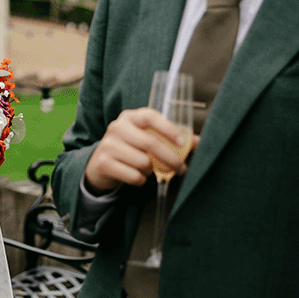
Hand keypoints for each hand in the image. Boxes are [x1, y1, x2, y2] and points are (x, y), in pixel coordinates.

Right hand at [83, 107, 197, 194]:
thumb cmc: (129, 149)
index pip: (150, 117)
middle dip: (171, 158)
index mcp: (129, 117)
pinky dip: (140, 180)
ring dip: (152, 170)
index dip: (168, 129)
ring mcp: (107, 145)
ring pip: (143, 162)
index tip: (183, 142)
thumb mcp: (146, 139)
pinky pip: (134, 176)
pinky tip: (137, 176)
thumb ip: (171, 139)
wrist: (99, 164)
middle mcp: (116, 127)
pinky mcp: (103, 163)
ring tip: (148, 169)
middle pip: (150, 142)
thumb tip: (198, 142)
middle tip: (181, 168)